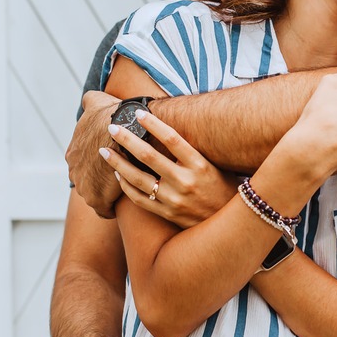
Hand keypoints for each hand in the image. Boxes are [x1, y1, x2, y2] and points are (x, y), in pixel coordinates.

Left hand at [67, 90, 121, 217]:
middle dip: (98, 180)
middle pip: (86, 180)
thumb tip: (88, 99)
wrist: (121, 132)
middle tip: (117, 176)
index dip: (96, 161)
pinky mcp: (97, 200)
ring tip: (124, 189)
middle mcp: (74, 171)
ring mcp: (84, 187)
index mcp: (73, 153)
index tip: (110, 160)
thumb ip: (89, 101)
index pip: (82, 162)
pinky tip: (123, 202)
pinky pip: (103, 210)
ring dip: (106, 193)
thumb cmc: (109, 116)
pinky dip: (111, 207)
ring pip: (94, 195)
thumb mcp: (95, 102)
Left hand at [102, 110, 238, 227]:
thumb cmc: (223, 188)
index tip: (137, 112)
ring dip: (118, 163)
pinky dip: (126, 186)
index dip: (153, 123)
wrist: (232, 223)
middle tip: (112, 127)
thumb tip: (167, 130)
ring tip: (105, 151)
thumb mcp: (214, 165)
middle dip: (126, 139)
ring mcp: (174, 199)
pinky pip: (139, 199)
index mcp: (200, 165)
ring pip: (138, 179)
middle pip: (148, 156)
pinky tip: (118, 175)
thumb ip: (192, 152)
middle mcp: (186, 181)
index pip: (172, 138)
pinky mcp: (168, 214)